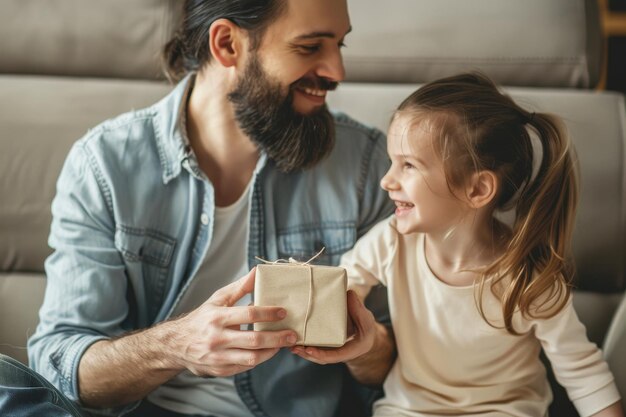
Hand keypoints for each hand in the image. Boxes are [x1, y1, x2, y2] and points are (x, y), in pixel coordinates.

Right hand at [169, 268, 297, 376]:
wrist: (177, 344)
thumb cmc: (202, 318)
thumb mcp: (218, 299)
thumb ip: (240, 287)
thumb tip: (258, 271)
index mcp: (217, 317)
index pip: (248, 314)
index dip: (268, 313)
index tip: (284, 312)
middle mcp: (216, 338)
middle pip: (253, 340)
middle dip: (277, 338)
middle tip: (293, 334)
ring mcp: (218, 356)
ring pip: (251, 357)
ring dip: (272, 351)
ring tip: (284, 344)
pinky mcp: (220, 370)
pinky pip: (245, 367)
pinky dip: (259, 359)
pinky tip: (268, 351)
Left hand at [290, 290, 376, 363]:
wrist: (365, 334)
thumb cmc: (365, 326)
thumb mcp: (366, 318)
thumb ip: (358, 308)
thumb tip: (349, 293)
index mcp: (351, 350)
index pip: (335, 356)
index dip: (321, 354)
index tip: (309, 349)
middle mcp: (340, 353)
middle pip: (322, 358)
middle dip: (308, 355)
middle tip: (295, 348)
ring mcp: (332, 351)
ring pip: (317, 355)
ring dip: (303, 352)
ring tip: (290, 346)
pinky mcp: (326, 346)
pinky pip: (315, 348)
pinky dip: (305, 346)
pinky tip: (293, 340)